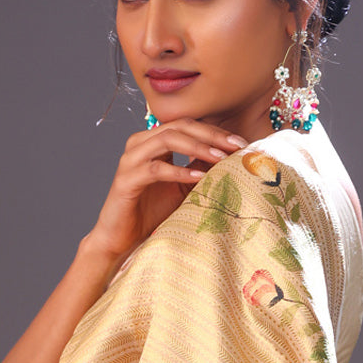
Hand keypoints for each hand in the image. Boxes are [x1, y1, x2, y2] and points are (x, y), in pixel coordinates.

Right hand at [88, 118, 247, 262]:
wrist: (122, 238)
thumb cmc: (151, 212)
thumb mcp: (183, 187)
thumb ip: (199, 168)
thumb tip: (230, 157)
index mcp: (152, 141)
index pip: (188, 125)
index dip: (215, 131)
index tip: (241, 142)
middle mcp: (140, 143)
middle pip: (180, 126)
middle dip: (211, 135)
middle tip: (236, 145)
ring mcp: (131, 159)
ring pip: (167, 140)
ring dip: (198, 147)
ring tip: (220, 158)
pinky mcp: (126, 179)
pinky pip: (156, 169)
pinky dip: (179, 171)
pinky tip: (199, 177)